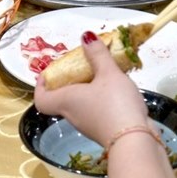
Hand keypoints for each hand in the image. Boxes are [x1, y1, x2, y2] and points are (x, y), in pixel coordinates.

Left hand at [33, 32, 149, 146]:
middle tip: (81, 66)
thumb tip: (86, 37)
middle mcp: (73, 115)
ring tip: (103, 74)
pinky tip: (118, 90)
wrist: (135, 140)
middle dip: (70, 81)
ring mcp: (88, 125)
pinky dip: (102, 100)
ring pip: (81, 104)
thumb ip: (98, 55)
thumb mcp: (108, 74)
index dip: (41, 85)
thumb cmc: (115, 105)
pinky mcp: (104, 130)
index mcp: (66, 101)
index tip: (49, 72)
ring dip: (88, 89)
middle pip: (62, 98)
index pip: (41, 99)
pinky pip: (96, 111)